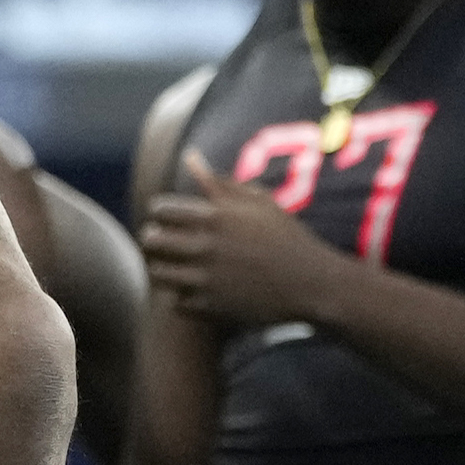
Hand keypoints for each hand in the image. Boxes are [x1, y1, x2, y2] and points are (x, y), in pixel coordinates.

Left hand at [142, 155, 350, 331]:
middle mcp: (206, 247)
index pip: (161, 210)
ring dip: (164, 267)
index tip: (170, 218)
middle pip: (152, 240)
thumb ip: (218, 182)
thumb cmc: (286, 238)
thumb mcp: (258, 203)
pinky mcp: (211, 308)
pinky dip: (182, 295)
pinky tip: (197, 287)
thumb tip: (189, 156)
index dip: (160, 212)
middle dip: (154, 238)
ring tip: (178, 264)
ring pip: (158, 272)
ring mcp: (207, 280)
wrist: (312, 284)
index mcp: (216, 217)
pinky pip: (177, 301)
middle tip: (166, 241)